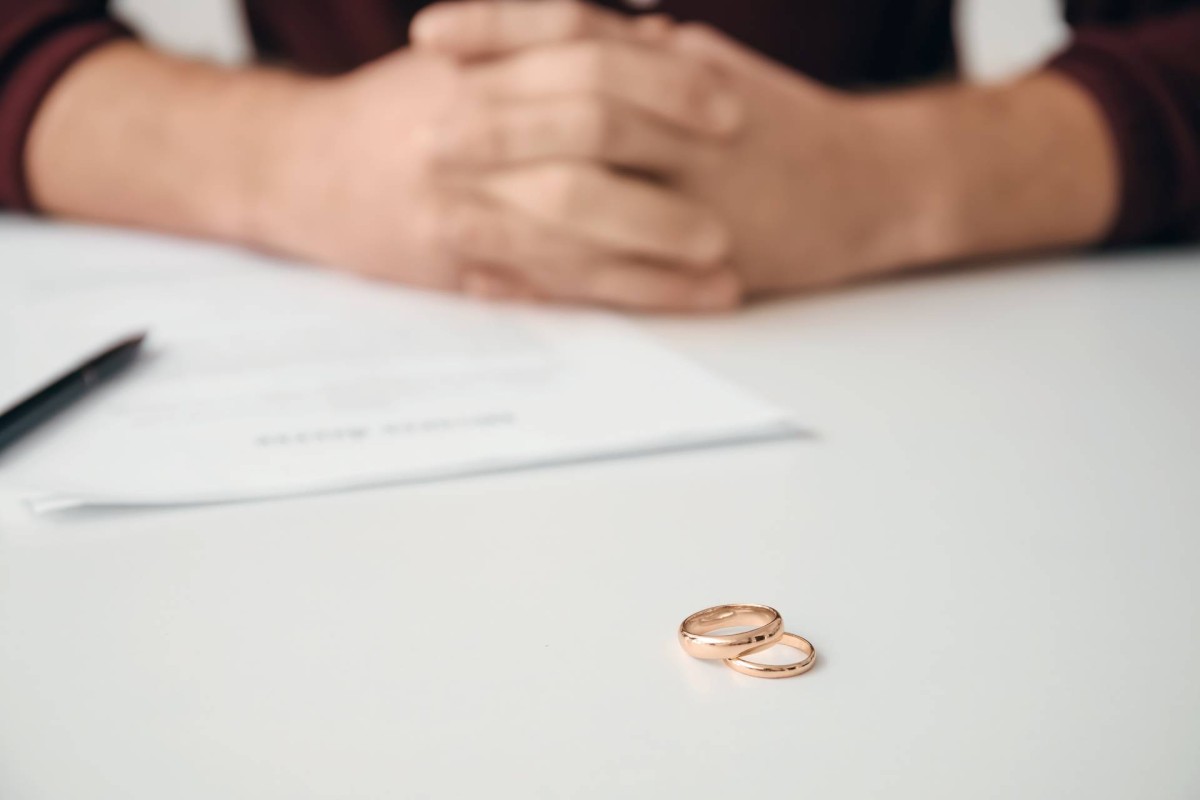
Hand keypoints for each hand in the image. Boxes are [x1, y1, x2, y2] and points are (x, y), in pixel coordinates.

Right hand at [260, 4, 745, 310]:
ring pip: (576, 213)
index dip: (662, 79)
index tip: (724, 101)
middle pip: (589, 124)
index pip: (584, 54)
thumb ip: (550, 51)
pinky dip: (625, 289)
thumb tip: (656, 38)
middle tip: (737, 171)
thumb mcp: (463, 60)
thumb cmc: (390, 113)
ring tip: (724, 264)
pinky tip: (676, 298)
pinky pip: (553, 277)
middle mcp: (465, 123)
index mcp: (474, 64)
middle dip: (672, 150)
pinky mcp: (456, 258)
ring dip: (659, 241)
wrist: (294, 168)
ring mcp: (459, 194)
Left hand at [418, 5, 944, 296]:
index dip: (500, 27)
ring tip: (436, 213)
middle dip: (492, 119)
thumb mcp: (717, 71)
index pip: (580, 30)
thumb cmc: (790, 126)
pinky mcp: (705, 265)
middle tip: (419, 132)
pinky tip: (490, 278)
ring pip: (589, 197)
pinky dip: (545, 277)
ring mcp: (699, 197)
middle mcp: (688, 127)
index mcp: (683, 69)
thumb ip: (649, 56)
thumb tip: (594, 37)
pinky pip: (609, 275)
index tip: (429, 34)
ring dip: (505, 207)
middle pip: (577, 109)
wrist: (877, 187)